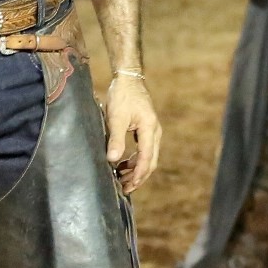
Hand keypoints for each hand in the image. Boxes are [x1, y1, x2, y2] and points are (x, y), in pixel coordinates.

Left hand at [105, 75, 160, 194]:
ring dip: (136, 169)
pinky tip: (122, 164)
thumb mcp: (116, 117)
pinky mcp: (146, 129)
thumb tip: (113, 160)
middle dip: (138, 177)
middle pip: (151, 161)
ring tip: (121, 178)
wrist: (128, 79)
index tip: (129, 186)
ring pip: (148, 157)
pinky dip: (135, 160)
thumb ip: (115, 139)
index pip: (146, 158)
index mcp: (150, 129)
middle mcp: (155, 132)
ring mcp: (152, 131)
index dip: (138, 174)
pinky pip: (144, 150)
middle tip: (125, 189)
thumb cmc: (122, 96)